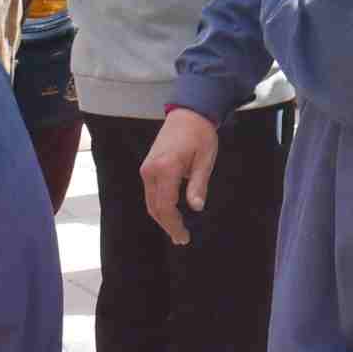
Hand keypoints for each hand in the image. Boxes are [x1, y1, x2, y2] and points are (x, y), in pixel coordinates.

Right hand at [140, 105, 220, 246]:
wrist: (188, 113)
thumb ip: (199, 184)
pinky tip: (171, 213)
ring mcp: (146, 168)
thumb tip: (196, 207)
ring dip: (162, 217)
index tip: (184, 237)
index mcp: (166, 168)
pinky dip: (159, 206)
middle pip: (155, 207)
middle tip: (182, 239)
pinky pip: (151, 192)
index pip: (166, 206)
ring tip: (177, 230)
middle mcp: (151, 170)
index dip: (174, 224)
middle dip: (167, 225)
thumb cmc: (201, 135)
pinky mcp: (147, 167)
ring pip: (150, 201)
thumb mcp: (205, 159)